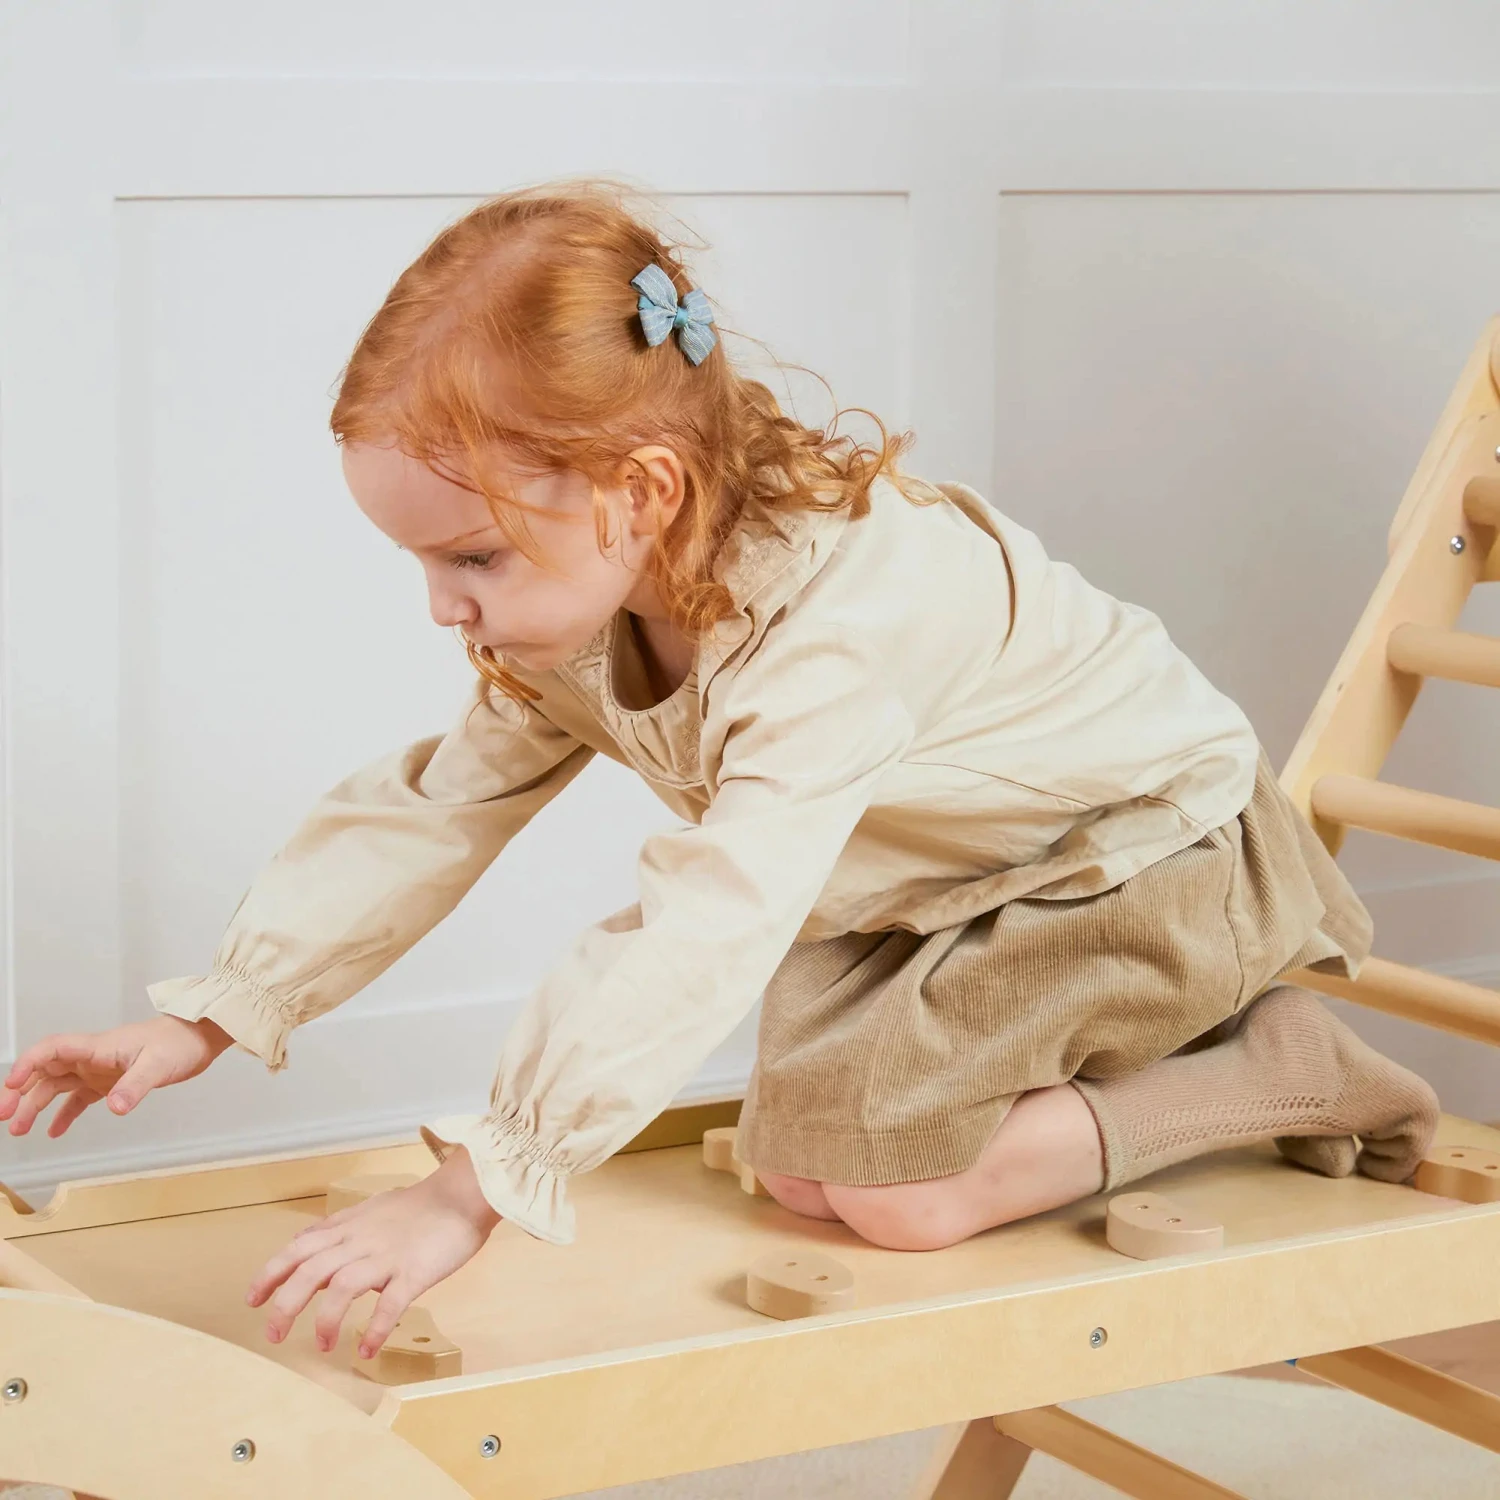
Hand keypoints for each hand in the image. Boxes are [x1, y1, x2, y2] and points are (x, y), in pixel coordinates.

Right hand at [0, 1014, 233, 1136]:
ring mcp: (100, 1070)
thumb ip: (135, 1086)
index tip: (12, 1085)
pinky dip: (64, 1114)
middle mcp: (92, 1058)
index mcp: (98, 1047)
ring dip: (35, 1105)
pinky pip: (79, 1098)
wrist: (200, 1037)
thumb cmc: (180, 1042)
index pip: (51, 1050)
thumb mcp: (157, 1065)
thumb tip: (115, 1107)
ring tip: (20, 1130)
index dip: (27, 1064)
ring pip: (56, 1086)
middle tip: (4, 1116)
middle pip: (44, 1071)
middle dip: (20, 1091)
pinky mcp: (111, 1082)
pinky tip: (54, 1131)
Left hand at [247, 1148, 501, 1358]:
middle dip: (285, 1304)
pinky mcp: (415, 1272)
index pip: (299, 1248)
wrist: (463, 1194)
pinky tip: (366, 1349)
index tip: (252, 1299)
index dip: (271, 1273)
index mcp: (350, 1227)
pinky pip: (390, 1303)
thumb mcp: (372, 1209)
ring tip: (324, 1345)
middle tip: (274, 1334)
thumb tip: (310, 1243)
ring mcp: (387, 1256)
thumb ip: (341, 1229)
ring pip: (343, 1287)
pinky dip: (374, 1328)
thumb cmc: (420, 1205)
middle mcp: (361, 1241)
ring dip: (327, 1319)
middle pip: (311, 1271)